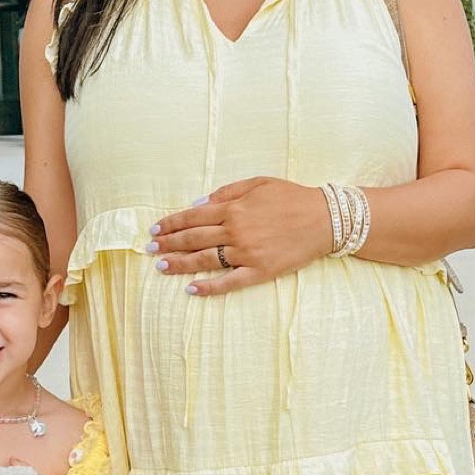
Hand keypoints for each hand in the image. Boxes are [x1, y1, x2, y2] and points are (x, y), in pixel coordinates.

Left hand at [148, 177, 332, 294]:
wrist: (325, 219)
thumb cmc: (292, 197)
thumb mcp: (259, 184)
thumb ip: (227, 192)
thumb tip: (199, 204)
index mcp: (234, 208)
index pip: (193, 216)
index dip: (172, 223)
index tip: (155, 229)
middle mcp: (236, 231)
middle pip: (193, 239)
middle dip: (168, 244)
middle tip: (149, 249)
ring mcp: (247, 253)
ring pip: (205, 260)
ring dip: (180, 264)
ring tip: (160, 266)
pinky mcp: (259, 271)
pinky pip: (229, 282)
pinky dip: (209, 287)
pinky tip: (191, 290)